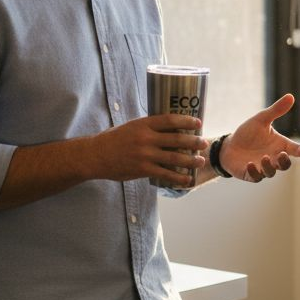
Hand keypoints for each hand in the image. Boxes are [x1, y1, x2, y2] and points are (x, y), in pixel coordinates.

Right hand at [87, 114, 207, 186]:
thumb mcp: (131, 127)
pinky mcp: (143, 169)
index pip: (170, 120)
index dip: (186, 121)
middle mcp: (146, 138)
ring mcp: (145, 154)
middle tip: (204, 143)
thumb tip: (169, 127)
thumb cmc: (114, 140)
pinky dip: (179, 177)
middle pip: (176, 139)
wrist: (95, 156)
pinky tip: (187, 179)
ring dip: (190, 160)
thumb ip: (148, 127)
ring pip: (174, 157)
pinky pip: (165, 174)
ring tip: (200, 161)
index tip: (198, 123)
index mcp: (143, 124)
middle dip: (193, 141)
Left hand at [221, 94, 299, 181]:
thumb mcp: (261, 119)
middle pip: (285, 165)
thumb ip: (276, 110)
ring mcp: (262, 168)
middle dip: (285, 162)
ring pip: (271, 172)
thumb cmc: (248, 133)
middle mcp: (274, 158)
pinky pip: (256, 177)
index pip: (294, 149)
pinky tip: (250, 164)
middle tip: (282, 155)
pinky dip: (254, 172)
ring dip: (269, 166)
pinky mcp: (251, 174)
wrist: (230, 146)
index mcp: (279, 145)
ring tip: (265, 158)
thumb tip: (291, 96)